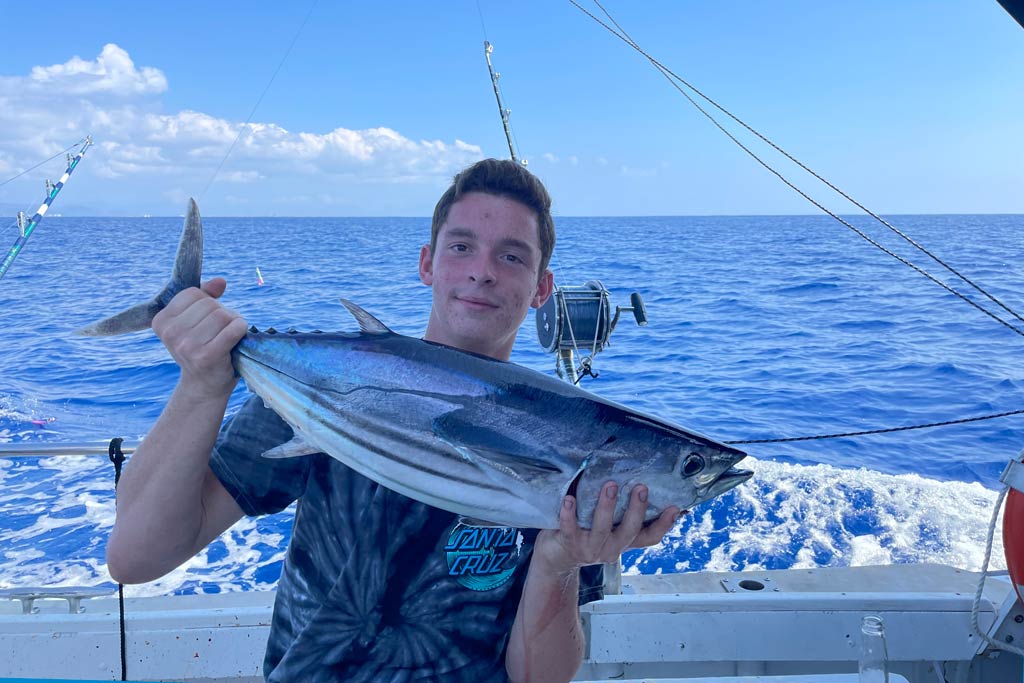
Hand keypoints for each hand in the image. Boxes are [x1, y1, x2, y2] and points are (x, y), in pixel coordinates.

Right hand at [151, 278, 247, 401]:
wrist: (205, 384)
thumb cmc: (202, 347)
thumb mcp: (196, 320)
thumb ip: (206, 296)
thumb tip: (221, 282)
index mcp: (161, 321)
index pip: (194, 293)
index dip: (207, 303)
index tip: (204, 322)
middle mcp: (170, 333)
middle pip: (210, 304)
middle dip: (222, 314)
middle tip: (218, 333)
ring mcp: (186, 345)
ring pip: (222, 315)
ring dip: (232, 323)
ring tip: (226, 338)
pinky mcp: (206, 355)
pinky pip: (233, 329)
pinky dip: (241, 330)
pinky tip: (237, 339)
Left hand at [531, 482, 682, 576]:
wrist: (556, 558)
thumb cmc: (585, 532)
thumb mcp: (608, 527)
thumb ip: (622, 514)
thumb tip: (642, 483)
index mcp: (623, 542)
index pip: (649, 537)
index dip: (664, 525)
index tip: (676, 508)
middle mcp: (611, 548)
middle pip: (629, 531)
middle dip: (636, 509)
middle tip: (641, 487)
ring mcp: (590, 549)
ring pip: (602, 529)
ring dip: (607, 507)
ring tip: (610, 485)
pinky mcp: (569, 544)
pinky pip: (570, 528)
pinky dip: (570, 513)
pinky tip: (569, 498)